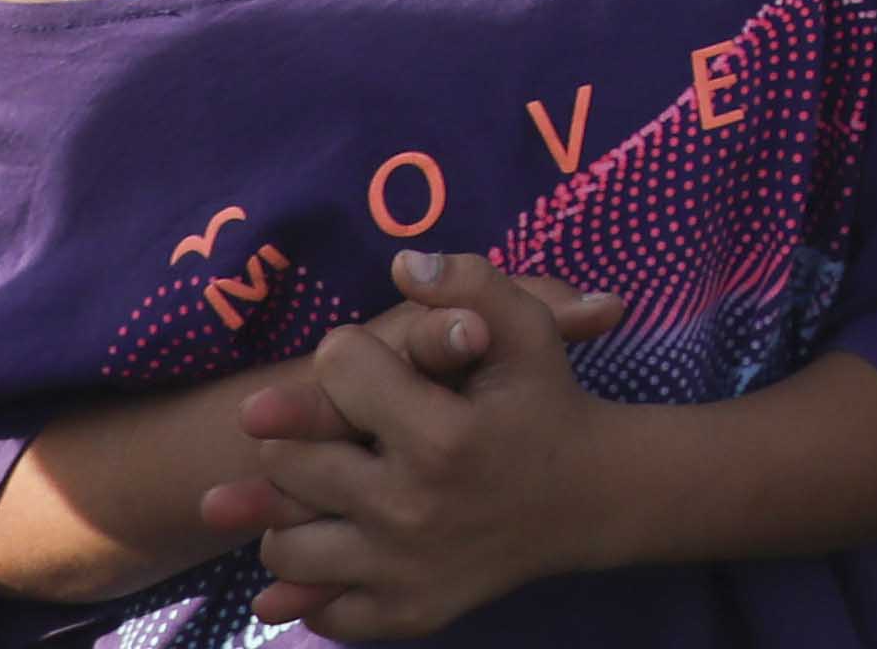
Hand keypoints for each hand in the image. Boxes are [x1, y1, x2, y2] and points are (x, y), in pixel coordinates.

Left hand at [218, 250, 636, 634]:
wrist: (590, 499)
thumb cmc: (546, 404)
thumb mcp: (526, 329)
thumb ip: (470, 282)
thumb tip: (400, 263)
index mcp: (441, 435)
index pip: (336, 368)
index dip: (345, 352)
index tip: (364, 362)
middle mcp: (414, 509)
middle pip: (290, 460)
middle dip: (298, 430)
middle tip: (329, 425)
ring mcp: (404, 571)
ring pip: (286, 547)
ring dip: (287, 516)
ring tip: (316, 490)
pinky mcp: (406, 615)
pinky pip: (321, 612)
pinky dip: (310, 590)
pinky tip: (330, 552)